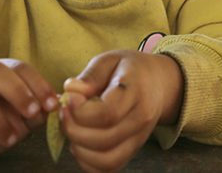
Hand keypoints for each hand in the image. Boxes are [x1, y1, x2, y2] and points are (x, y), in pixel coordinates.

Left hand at [60, 50, 183, 172]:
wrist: (159, 83)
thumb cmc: (130, 69)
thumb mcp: (110, 59)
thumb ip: (90, 75)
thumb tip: (70, 91)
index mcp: (136, 92)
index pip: (108, 113)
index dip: (80, 111)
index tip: (68, 98)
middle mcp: (141, 119)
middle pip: (104, 140)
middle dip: (74, 130)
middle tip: (63, 113)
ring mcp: (139, 138)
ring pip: (107, 160)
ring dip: (80, 150)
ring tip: (71, 129)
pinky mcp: (133, 151)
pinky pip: (109, 168)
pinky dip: (88, 163)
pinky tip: (80, 143)